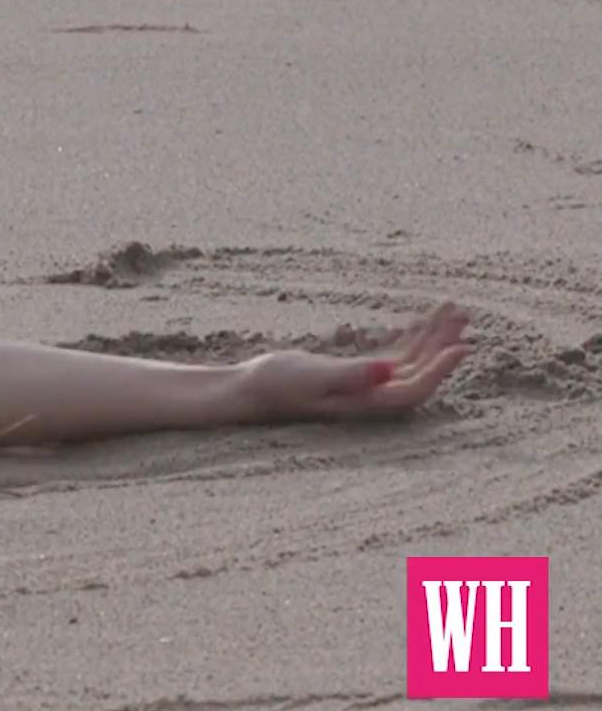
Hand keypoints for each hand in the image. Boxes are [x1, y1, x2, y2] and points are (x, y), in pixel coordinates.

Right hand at [233, 302, 472, 421]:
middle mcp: (372, 397)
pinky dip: (409, 337)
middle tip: (462, 313)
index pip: (415, 388)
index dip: (441, 369)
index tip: (462, 345)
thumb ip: (350, 375)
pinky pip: (393, 356)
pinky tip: (418, 320)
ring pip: (411, 361)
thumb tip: (388, 372)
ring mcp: (365, 386)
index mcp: (365, 402)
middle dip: (444, 343)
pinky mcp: (355, 375)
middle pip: (421, 371)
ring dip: (431, 336)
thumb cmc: (274, 384)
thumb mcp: (309, 376)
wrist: (248, 389)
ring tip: (451, 308)